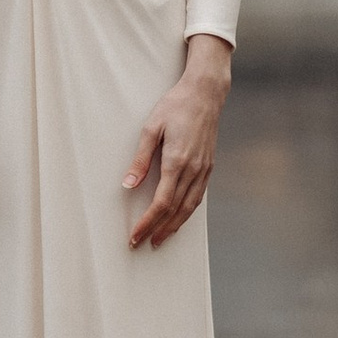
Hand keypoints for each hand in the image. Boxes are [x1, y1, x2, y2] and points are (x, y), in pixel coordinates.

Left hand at [123, 36, 230, 249]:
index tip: (135, 236)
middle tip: (143, 244)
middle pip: (175, 210)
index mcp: (177, 161)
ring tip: (160, 238)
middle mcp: (193, 169)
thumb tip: (128, 184)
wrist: (206, 94)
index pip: (161, 202)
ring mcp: (204, 169)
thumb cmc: (175, 106)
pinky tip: (179, 217)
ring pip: (189, 207)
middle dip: (158, 230)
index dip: (147, 222)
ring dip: (174, 226)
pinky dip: (187, 212)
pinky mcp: (209, 166)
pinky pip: (198, 196)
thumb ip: (140, 159)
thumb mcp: (151, 128)